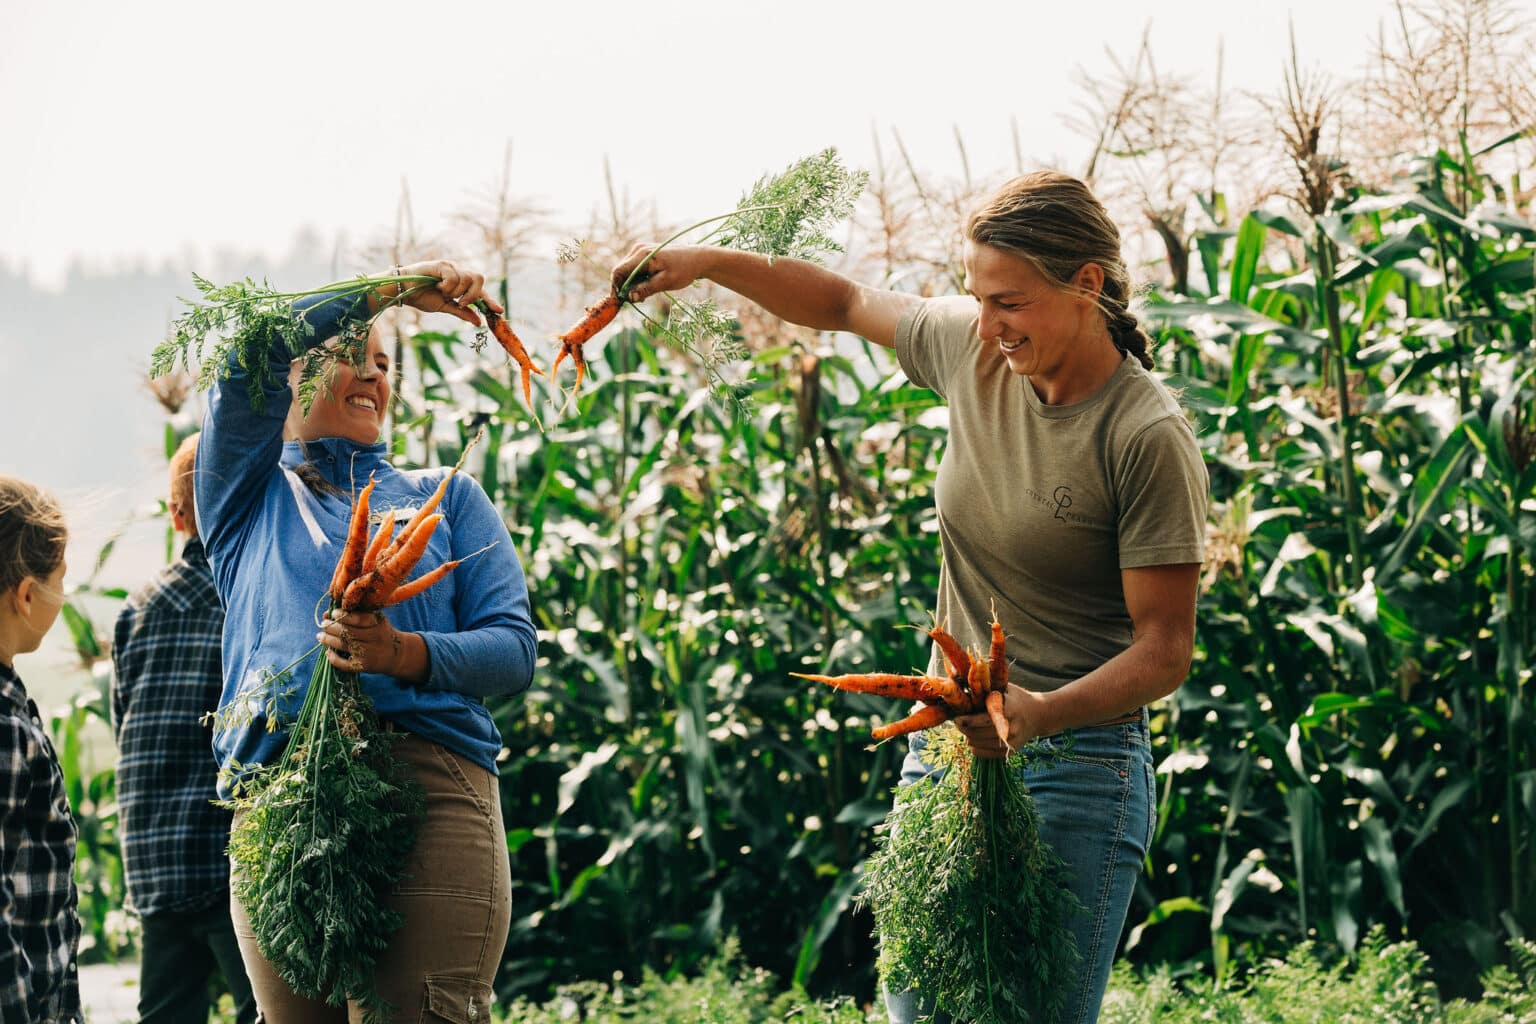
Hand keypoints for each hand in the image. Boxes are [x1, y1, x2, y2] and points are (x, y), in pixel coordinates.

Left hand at [319, 609, 408, 674]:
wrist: (396, 654)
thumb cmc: (380, 632)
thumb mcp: (375, 619)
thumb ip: (355, 613)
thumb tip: (327, 614)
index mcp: (377, 624)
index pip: (358, 618)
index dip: (343, 615)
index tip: (333, 613)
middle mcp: (374, 638)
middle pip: (347, 632)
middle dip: (331, 627)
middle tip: (324, 625)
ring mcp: (368, 653)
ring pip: (343, 646)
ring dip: (328, 640)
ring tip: (320, 636)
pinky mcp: (364, 666)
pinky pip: (345, 664)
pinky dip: (334, 659)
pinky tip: (328, 653)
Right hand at [381, 260, 501, 325]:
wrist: (403, 291)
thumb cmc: (422, 297)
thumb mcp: (445, 307)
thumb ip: (462, 313)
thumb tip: (478, 322)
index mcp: (462, 283)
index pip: (480, 290)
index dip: (490, 300)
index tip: (499, 311)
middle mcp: (459, 272)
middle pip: (479, 278)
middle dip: (473, 294)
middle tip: (461, 303)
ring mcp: (451, 266)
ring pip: (466, 278)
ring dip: (456, 291)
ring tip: (443, 293)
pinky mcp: (441, 264)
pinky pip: (453, 276)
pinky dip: (447, 286)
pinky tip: (437, 287)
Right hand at [611, 243, 708, 302]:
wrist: (697, 258)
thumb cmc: (684, 269)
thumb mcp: (666, 282)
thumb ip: (646, 289)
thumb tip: (630, 298)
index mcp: (642, 255)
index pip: (618, 271)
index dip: (615, 288)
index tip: (619, 302)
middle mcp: (637, 250)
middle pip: (620, 272)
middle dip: (624, 288)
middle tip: (637, 301)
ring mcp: (640, 251)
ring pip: (626, 272)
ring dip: (631, 285)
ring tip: (644, 295)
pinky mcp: (644, 254)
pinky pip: (634, 269)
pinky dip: (637, 280)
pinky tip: (647, 287)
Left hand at [952, 684, 1048, 758]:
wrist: (1040, 715)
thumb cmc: (1017, 698)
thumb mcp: (1005, 689)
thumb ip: (987, 689)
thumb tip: (961, 687)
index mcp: (1009, 710)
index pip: (982, 720)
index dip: (966, 720)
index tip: (955, 717)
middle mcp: (1011, 728)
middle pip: (977, 734)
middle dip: (963, 728)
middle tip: (958, 721)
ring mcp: (1011, 742)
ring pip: (977, 744)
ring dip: (968, 737)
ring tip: (966, 728)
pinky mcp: (1010, 751)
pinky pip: (983, 753)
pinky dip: (975, 746)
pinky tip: (975, 738)